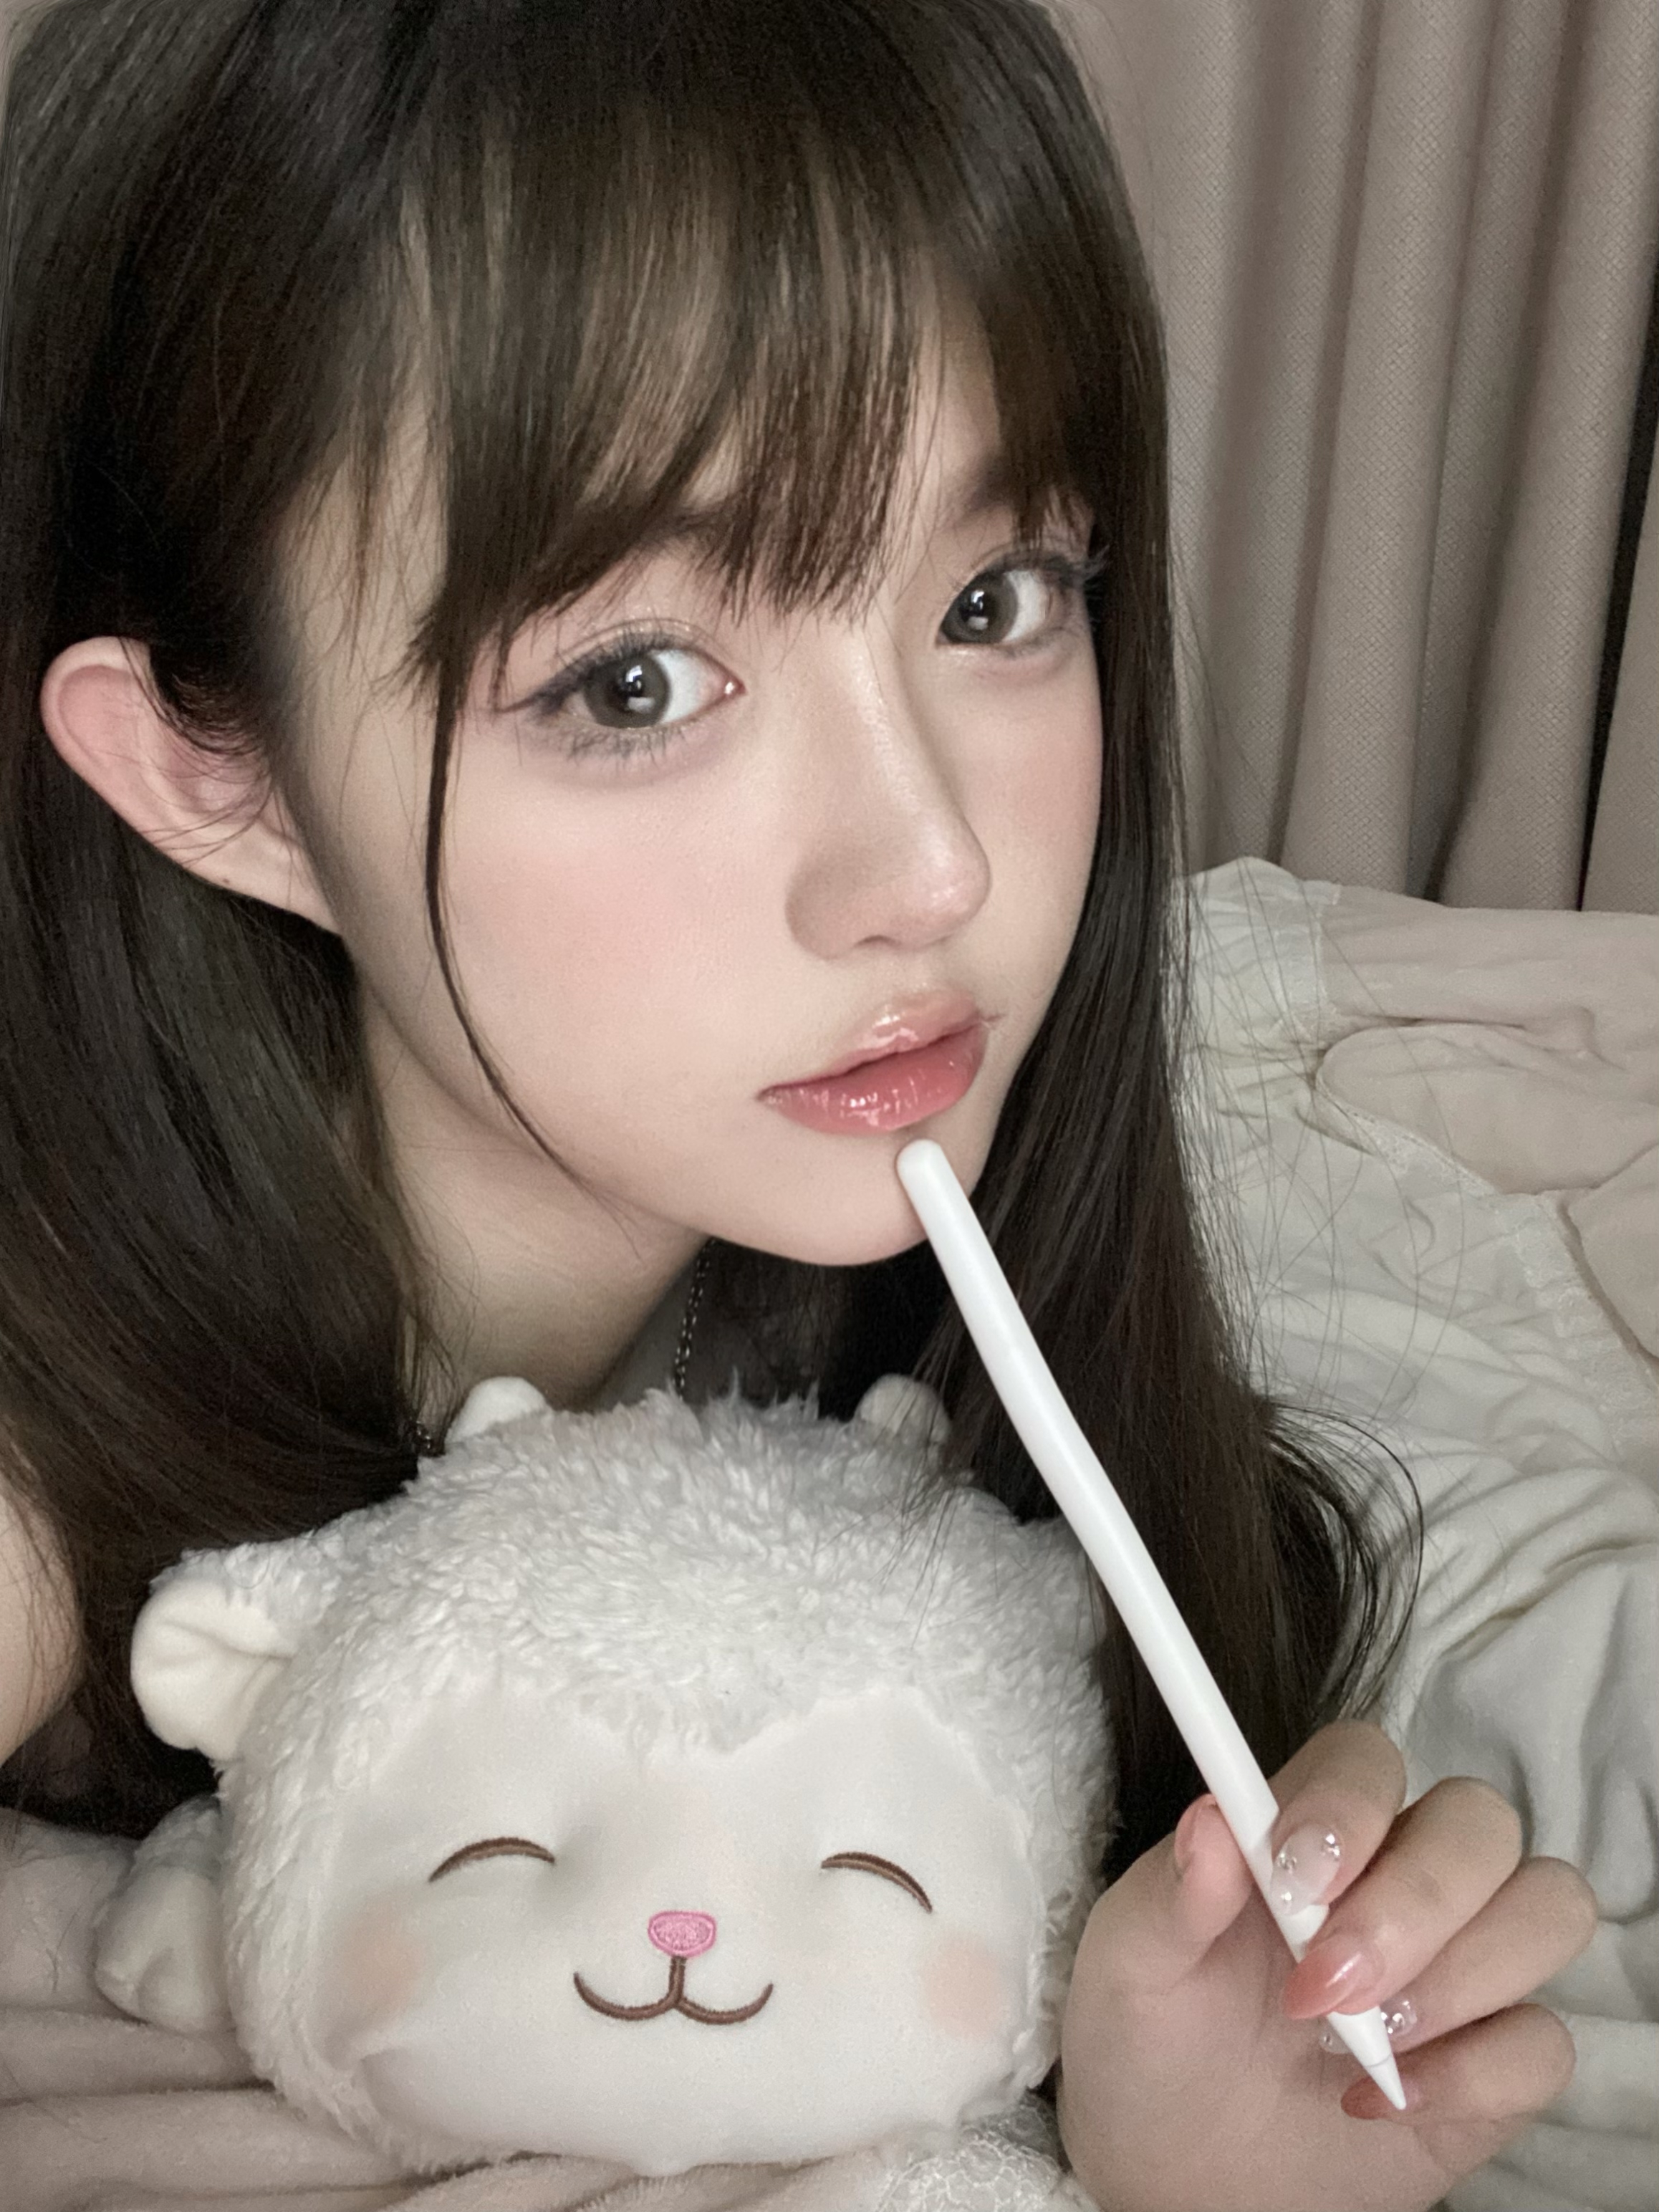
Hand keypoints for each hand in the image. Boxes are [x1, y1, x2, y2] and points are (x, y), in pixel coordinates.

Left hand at [1056, 1720, 1597, 2211]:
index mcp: (1308, 1831)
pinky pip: (1546, 2041)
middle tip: (1324, 1984)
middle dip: (1415, 1901)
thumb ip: (1172, 1892)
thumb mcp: (1131, 1965)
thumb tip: (1207, 1820)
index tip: (1294, 1880)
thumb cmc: (1151, 2040)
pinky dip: (1477, 2074)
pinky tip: (1383, 2103)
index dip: (1350, 1804)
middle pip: (1480, 1822)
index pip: (1368, 1758)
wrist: (1175, 2174)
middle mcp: (1397, 1879)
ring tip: (1361, 2042)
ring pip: (1545, 1907)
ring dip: (1464, 1975)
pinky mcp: (1490, 2065)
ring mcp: (1456, 1967)